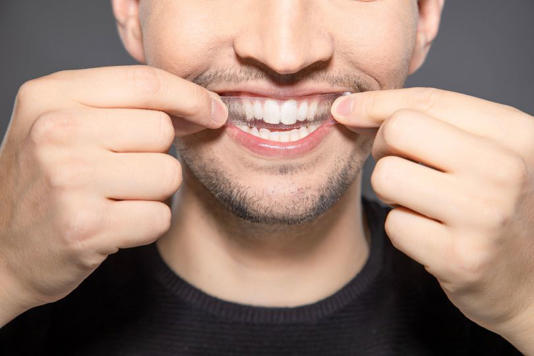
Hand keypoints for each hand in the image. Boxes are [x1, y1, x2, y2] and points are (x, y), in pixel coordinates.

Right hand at [0, 65, 226, 324]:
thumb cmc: (45, 183)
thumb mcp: (63, 124)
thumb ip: (123, 106)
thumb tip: (199, 106)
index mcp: (52, 95)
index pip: (146, 82)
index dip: (191, 96)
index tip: (214, 112)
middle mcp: (56, 131)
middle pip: (161, 130)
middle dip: (157, 155)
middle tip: (122, 173)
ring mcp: (69, 179)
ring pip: (168, 174)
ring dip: (153, 193)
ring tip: (114, 199)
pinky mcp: (85, 227)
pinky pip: (159, 217)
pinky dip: (146, 225)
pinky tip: (114, 225)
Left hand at [332, 88, 533, 353]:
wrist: (529, 279)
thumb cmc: (495, 206)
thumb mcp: (485, 152)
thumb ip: (432, 122)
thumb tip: (350, 107)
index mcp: (516, 133)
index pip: (429, 100)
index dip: (376, 103)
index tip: (346, 108)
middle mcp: (506, 170)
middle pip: (398, 131)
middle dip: (385, 148)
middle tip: (403, 166)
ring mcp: (484, 215)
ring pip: (386, 177)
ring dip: (392, 192)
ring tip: (421, 203)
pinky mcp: (460, 257)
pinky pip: (394, 224)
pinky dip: (402, 228)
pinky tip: (430, 235)